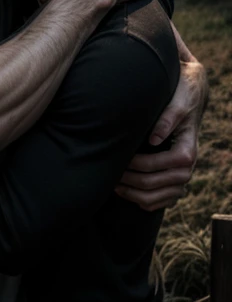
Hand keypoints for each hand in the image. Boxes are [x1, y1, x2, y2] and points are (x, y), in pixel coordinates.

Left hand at [115, 60, 206, 210]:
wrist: (191, 100)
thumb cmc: (182, 98)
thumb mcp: (177, 103)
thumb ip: (167, 119)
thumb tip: (153, 139)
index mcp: (187, 152)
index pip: (156, 166)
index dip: (134, 164)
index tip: (119, 157)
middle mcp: (187, 170)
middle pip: (152, 184)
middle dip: (128, 180)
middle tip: (109, 172)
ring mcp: (181, 179)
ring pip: (155, 198)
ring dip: (132, 194)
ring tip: (113, 184)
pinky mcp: (175, 183)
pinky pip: (160, 202)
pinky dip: (142, 201)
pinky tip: (126, 191)